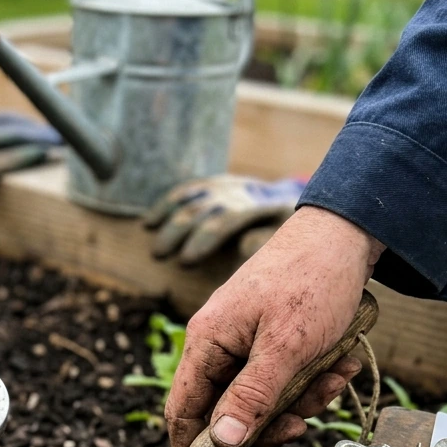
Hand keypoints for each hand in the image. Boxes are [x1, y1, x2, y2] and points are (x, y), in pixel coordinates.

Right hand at [143, 175, 305, 265]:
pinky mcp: (216, 185)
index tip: (185, 262)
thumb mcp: (289, 234)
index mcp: (256, 206)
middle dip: (178, 231)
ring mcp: (225, 187)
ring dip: (170, 223)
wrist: (299, 201)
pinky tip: (148, 224)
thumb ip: (268, 241)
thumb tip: (245, 246)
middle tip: (159, 256)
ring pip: (192, 200)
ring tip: (156, 253)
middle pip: (201, 207)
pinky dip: (166, 205)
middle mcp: (238, 192)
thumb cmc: (293, 233)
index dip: (202, 240)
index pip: (223, 219)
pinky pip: (188, 191)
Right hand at [165, 206, 384, 446]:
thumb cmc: (312, 280)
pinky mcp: (273, 340)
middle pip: (229, 412)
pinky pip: (285, 379)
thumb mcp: (286, 347)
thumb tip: (220, 443)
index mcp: (207, 343)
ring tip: (334, 375)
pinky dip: (313, 378)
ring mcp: (246, 342)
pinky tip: (339, 360)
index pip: (183, 411)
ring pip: (263, 399)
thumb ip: (251, 398)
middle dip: (271, 421)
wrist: (348, 234)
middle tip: (304, 421)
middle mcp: (219, 345)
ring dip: (302, 398)